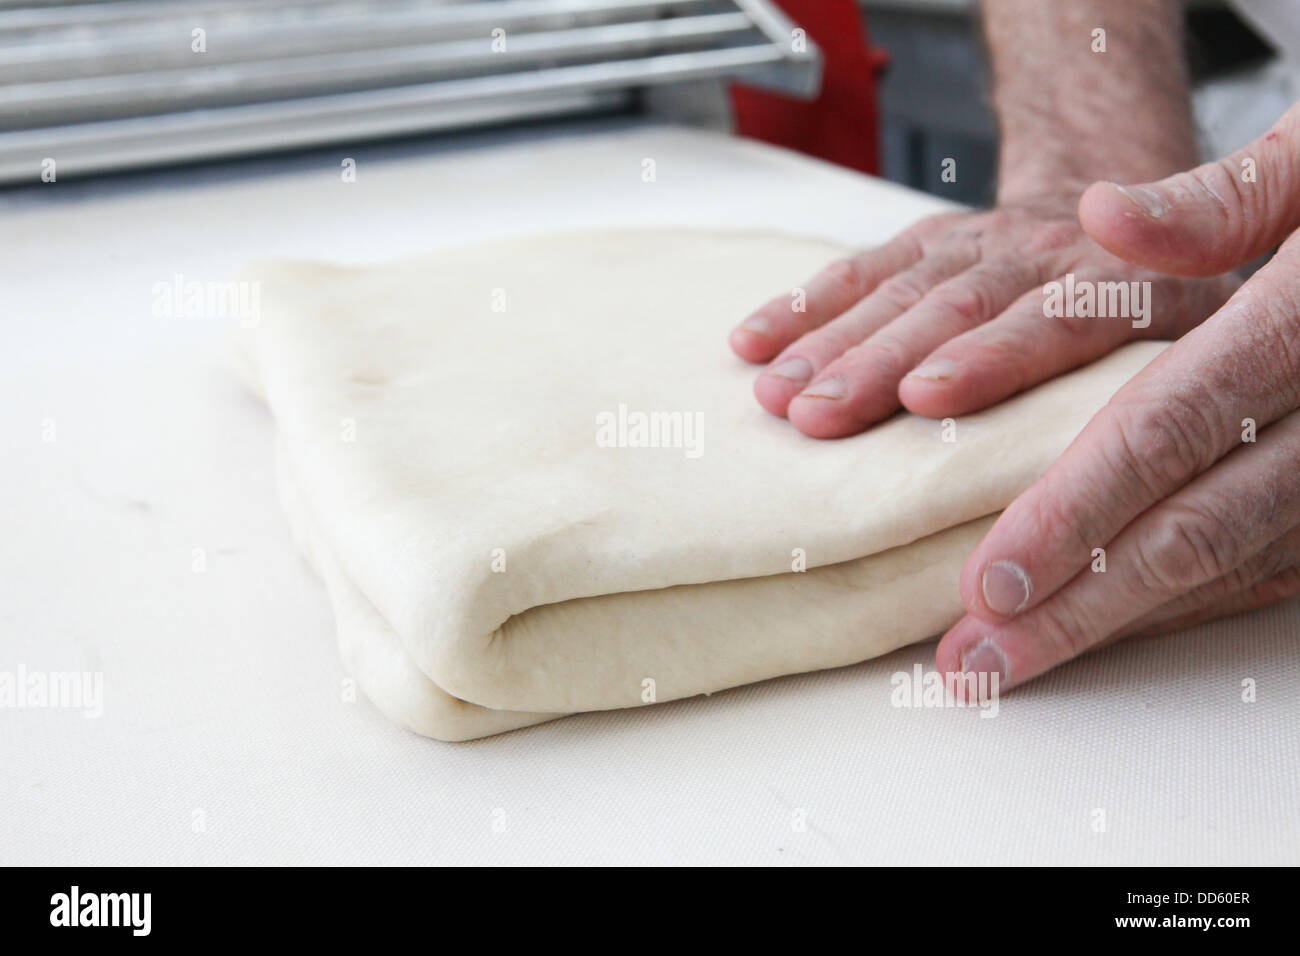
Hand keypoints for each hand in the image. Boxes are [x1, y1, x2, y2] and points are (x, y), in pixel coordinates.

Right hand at [730, 201, 1236, 438]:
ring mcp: (980, 242)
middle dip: (877, 362)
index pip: (1052, 320)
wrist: (1124, 214)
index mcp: (1127, 288)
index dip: (987, 359)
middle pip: (955, 308)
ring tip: (775, 395)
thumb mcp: (1196, 345)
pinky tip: (751, 341)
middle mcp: (1046, 254)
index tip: (923, 400)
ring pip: (898, 290)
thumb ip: (1161, 393)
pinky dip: (802, 306)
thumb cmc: (1156, 316)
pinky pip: (859, 268)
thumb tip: (1115, 496)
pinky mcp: (929, 239)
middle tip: (818, 417)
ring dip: (829, 344)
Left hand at [940, 101, 1299, 689]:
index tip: (988, 579)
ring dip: (1117, 622)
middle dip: (1077, 606)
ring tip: (1013, 662)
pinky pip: (1268, 565)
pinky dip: (1183, 603)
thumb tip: (1101, 217)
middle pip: (1192, 530)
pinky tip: (1104, 628)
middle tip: (978, 661)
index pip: (1166, 431)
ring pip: (1228, 564)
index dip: (1071, 513)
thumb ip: (1217, 199)